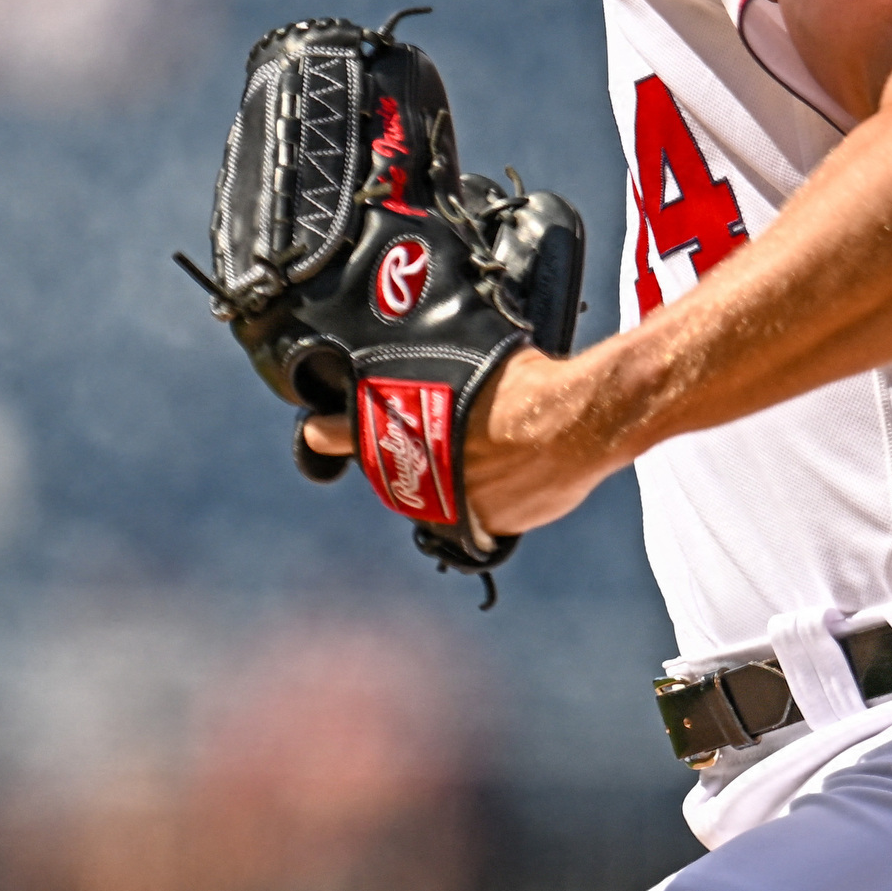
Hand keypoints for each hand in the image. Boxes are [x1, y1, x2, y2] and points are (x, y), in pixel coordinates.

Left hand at [299, 346, 623, 545]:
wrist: (573, 424)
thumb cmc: (528, 385)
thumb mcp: (473, 362)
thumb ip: (441, 377)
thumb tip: (433, 368)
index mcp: (401, 423)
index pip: (334, 434)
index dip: (327, 433)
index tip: (318, 432)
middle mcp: (414, 469)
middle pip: (385, 470)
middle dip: (400, 456)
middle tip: (427, 440)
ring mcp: (443, 504)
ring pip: (428, 497)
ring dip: (446, 479)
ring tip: (486, 453)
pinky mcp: (478, 528)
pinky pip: (472, 516)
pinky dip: (487, 500)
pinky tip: (515, 475)